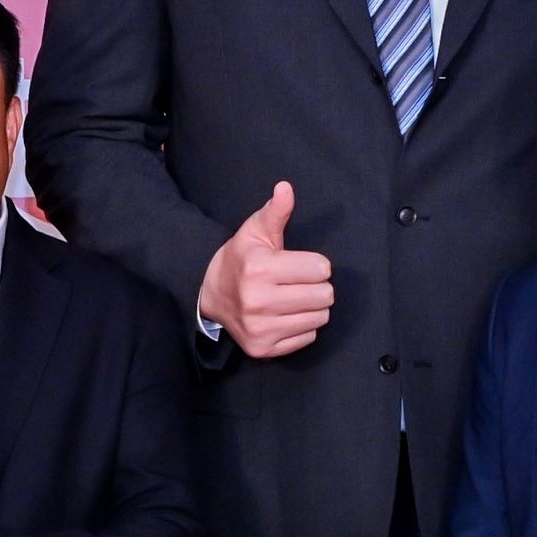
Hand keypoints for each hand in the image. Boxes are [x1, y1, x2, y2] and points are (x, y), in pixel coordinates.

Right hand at [201, 179, 335, 359]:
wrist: (211, 295)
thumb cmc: (241, 259)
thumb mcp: (255, 231)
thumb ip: (276, 211)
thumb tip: (286, 187)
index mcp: (260, 269)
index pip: (321, 269)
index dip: (313, 264)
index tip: (298, 264)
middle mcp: (259, 302)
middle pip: (325, 295)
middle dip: (317, 286)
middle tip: (298, 282)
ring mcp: (261, 329)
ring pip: (320, 318)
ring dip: (312, 307)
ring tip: (292, 298)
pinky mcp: (263, 349)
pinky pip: (308, 338)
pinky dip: (302, 327)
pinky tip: (285, 316)